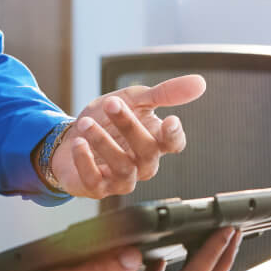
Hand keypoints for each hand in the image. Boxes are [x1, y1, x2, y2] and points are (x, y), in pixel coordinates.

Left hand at [48, 74, 205, 198]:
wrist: (71, 136)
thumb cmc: (107, 120)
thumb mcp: (134, 99)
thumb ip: (164, 93)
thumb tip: (199, 82)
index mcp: (155, 141)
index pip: (174, 143)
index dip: (175, 135)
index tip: (170, 120)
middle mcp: (143, 163)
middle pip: (147, 151)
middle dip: (129, 126)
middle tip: (111, 103)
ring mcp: (122, 179)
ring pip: (123, 167)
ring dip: (104, 142)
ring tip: (87, 123)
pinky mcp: (98, 188)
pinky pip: (95, 179)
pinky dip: (86, 160)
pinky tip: (79, 142)